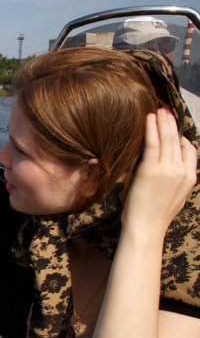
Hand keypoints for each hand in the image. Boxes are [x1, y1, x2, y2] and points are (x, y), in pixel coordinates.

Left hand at [121, 108, 196, 240]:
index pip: (191, 151)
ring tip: (159, 110)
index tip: (175, 129)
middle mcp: (182, 171)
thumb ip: (178, 180)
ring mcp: (168, 169)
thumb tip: (173, 169)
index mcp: (190, 178)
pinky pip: (153, 143)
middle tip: (167, 111)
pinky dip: (151, 128)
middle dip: (173, 124)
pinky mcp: (151, 169)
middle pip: (179, 141)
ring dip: (163, 122)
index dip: (183, 138)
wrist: (146, 226)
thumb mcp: (176, 196)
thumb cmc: (155, 214)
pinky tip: (149, 118)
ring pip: (167, 139)